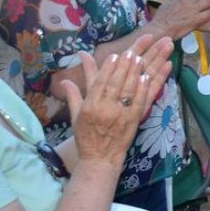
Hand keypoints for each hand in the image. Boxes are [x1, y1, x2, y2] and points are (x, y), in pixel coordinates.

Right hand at [59, 38, 172, 171]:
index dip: (108, 67)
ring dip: (134, 72)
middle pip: (116, 82)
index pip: (100, 82)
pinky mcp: (132, 120)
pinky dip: (142, 88)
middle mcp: (105, 108)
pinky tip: (146, 77)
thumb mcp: (76, 116)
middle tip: (130, 52)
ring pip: (128, 89)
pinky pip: (139, 102)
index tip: (115, 55)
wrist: (100, 158)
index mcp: (90, 106)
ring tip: (140, 58)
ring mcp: (120, 114)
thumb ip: (73, 96)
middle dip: (124, 66)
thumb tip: (64, 80)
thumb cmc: (86, 137)